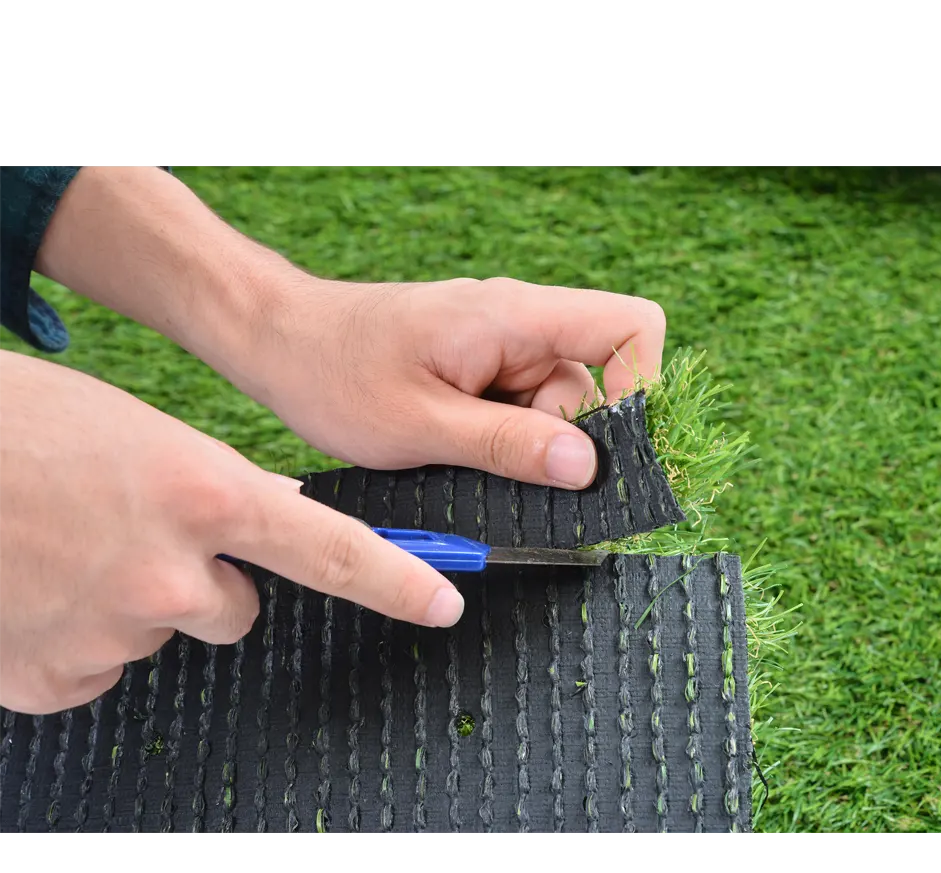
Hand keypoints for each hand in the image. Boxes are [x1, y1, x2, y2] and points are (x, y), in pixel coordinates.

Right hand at [0, 350, 463, 714]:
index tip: (444, 603)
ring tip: (67, 549)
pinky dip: (77, 635)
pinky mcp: (56, 677)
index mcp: (204, 495)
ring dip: (132, 603)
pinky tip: (35, 589)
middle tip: (133, 535)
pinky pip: (99, 665)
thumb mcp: (141, 437)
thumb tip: (270, 522)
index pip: (334, 550)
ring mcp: (114, 631)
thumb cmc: (23, 429)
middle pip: (234, 609)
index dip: (399, 582)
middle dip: (203, 582)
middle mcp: (172, 573)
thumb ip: (215, 489)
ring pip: (161, 633)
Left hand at [235, 276, 665, 484]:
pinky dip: (499, 442)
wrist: (279, 342)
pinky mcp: (482, 370)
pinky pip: (520, 412)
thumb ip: (508, 447)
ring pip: (555, 410)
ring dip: (520, 447)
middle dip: (558, 441)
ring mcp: (501, 347)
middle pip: (594, 386)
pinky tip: (450, 448)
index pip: (631, 326)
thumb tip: (587, 467)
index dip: (641, 387)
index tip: (603, 450)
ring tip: (451, 452)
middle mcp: (519, 324)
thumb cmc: (335, 371)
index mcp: (515, 317)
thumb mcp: (422, 425)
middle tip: (492, 465)